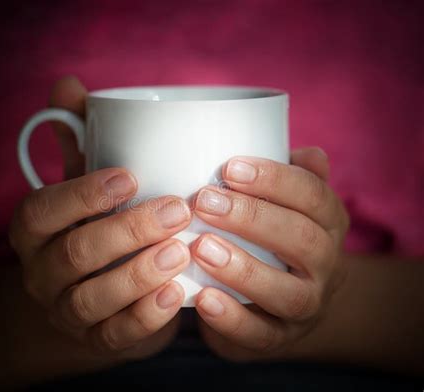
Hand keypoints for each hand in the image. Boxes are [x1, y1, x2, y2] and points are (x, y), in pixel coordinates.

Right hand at [9, 77, 191, 363]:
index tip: (129, 176)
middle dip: (127, 231)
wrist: (88, 295)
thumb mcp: (82, 185)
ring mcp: (69, 311)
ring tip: (181, 251)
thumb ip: (78, 140)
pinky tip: (179, 294)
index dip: (82, 194)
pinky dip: (148, 316)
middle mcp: (43, 272)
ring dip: (139, 274)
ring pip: (93, 299)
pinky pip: (118, 335)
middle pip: (76, 254)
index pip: (41, 211)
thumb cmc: (90, 226)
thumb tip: (68, 84)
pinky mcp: (100, 340)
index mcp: (35, 230)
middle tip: (177, 210)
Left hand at [190, 147, 349, 360]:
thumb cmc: (275, 238)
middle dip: (253, 218)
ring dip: (244, 269)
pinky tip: (203, 299)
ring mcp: (307, 307)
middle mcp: (326, 266)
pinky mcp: (279, 339)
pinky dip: (232, 318)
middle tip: (205, 201)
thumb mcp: (287, 205)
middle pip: (303, 240)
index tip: (230, 168)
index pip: (313, 196)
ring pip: (288, 293)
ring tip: (201, 247)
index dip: (275, 180)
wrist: (282, 300)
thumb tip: (310, 154)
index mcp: (328, 224)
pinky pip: (262, 334)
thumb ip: (292, 178)